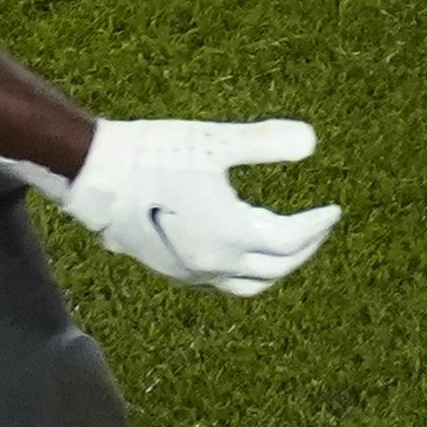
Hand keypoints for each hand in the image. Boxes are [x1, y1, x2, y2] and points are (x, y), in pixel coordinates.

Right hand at [37, 117, 339, 295]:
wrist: (94, 175)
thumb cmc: (153, 155)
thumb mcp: (213, 142)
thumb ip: (264, 142)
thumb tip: (312, 141)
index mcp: (232, 235)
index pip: (292, 241)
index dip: (317, 226)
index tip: (333, 211)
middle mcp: (215, 264)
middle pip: (276, 269)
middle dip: (304, 249)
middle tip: (320, 227)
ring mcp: (191, 272)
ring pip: (248, 285)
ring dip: (275, 268)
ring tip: (287, 245)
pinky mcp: (171, 269)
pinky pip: (222, 282)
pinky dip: (245, 269)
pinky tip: (241, 244)